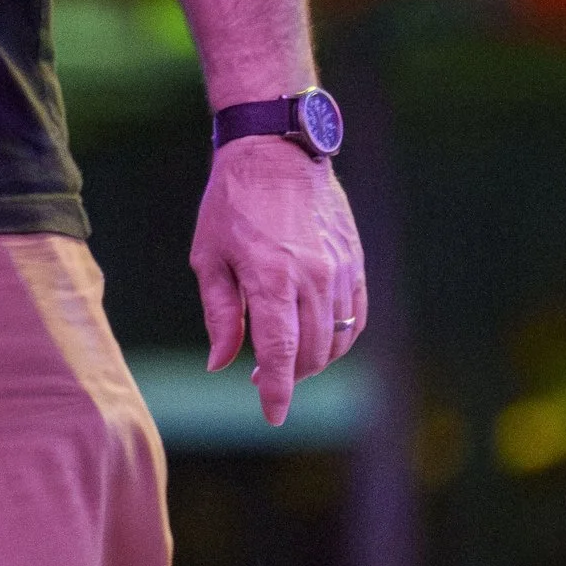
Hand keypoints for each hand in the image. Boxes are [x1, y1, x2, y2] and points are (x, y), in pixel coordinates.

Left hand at [189, 139, 367, 426]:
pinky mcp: (355, 260)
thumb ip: (221, 314)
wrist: (276, 149)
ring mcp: (340, 269)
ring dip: (313, 359)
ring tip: (286, 358)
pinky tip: (319, 339)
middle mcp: (312, 277)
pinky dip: (341, 337)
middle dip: (287, 376)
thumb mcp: (209, 258)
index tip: (273, 416)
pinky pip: (356, 315)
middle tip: (261, 377)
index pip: (280, 352)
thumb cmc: (232, 202)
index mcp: (271, 278)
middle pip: (310, 352)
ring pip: (336, 338)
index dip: (277, 391)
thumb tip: (223, 363)